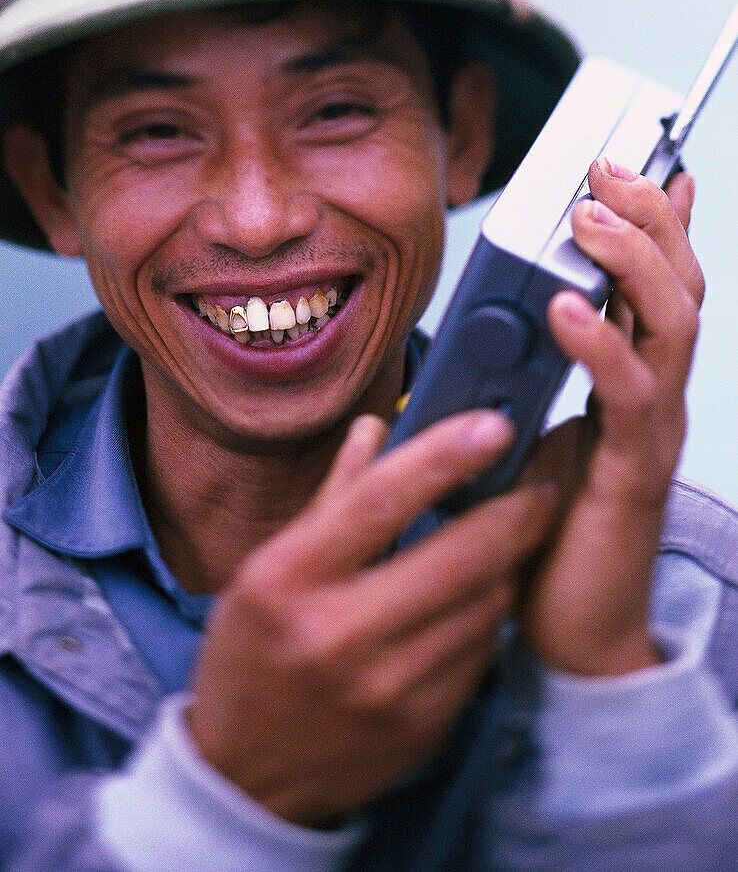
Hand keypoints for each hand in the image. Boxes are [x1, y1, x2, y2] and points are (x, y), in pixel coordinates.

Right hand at [187, 409, 556, 825]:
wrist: (246, 779)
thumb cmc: (252, 655)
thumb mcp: (266, 569)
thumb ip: (331, 498)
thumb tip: (375, 428)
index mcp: (290, 579)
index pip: (381, 502)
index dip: (444, 457)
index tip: (493, 427)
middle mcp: (338, 635)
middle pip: (456, 556)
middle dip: (515, 511)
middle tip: (540, 484)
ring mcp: (385, 688)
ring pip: (483, 604)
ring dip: (508, 562)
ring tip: (511, 536)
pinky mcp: (421, 726)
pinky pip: (481, 651)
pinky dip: (490, 613)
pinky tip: (482, 594)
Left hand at [520, 157, 704, 676]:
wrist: (570, 626)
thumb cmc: (550, 526)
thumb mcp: (535, 423)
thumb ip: (533, 374)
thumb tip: (508, 322)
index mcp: (632, 378)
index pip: (660, 284)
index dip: (661, 221)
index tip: (644, 163)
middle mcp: (656, 395)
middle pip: (680, 286)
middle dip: (650, 217)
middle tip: (608, 170)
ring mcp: (653, 432)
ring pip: (673, 325)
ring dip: (634, 261)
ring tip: (593, 216)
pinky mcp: (632, 473)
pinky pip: (631, 397)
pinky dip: (602, 345)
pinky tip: (568, 309)